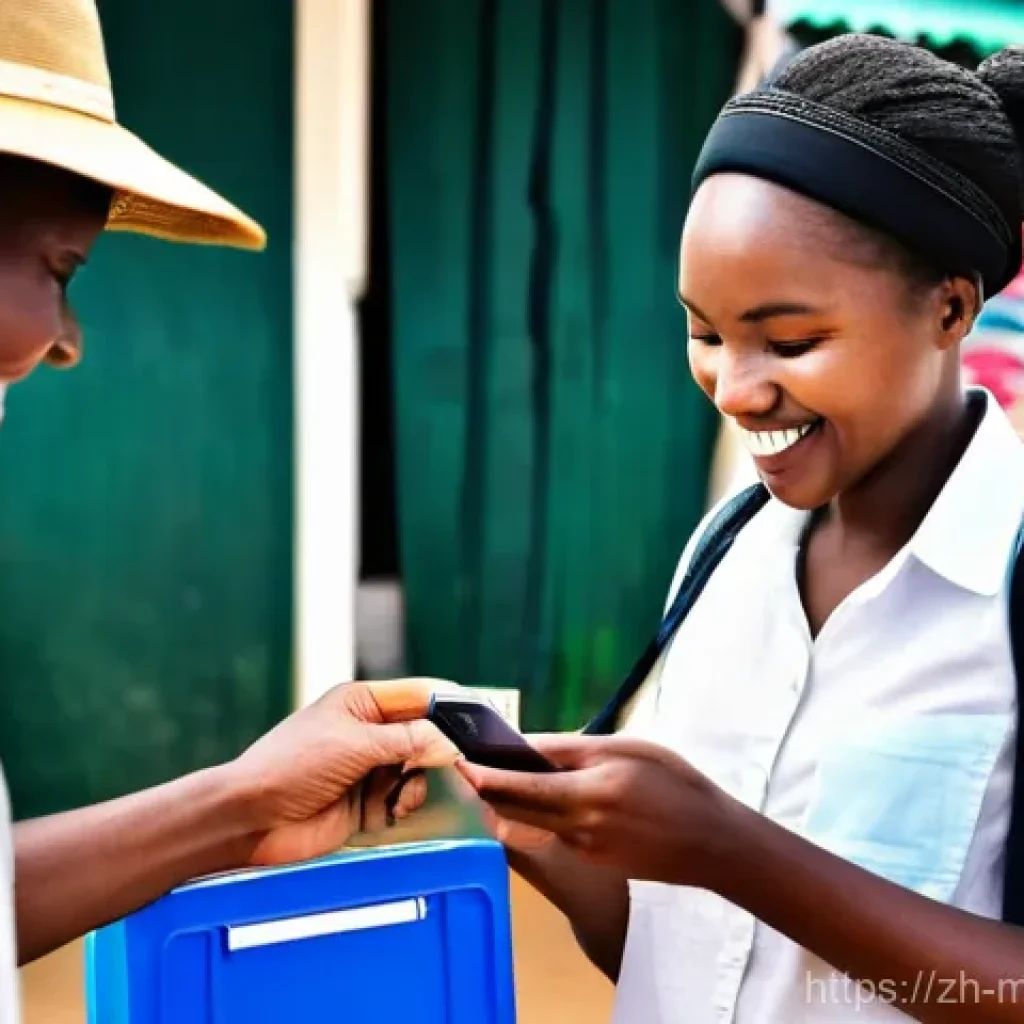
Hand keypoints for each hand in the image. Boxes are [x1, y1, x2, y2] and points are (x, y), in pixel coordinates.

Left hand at [227, 678, 459, 865]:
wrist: (251, 818)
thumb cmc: (293, 765)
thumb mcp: (354, 745)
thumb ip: (408, 741)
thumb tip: (452, 744)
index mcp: (363, 702)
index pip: (420, 694)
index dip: (452, 703)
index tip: (486, 715)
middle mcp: (370, 732)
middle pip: (425, 735)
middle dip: (441, 749)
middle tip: (461, 765)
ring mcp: (369, 769)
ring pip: (419, 770)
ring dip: (418, 782)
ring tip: (400, 794)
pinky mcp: (367, 804)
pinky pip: (403, 799)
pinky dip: (405, 805)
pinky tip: (391, 811)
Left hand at [457, 734, 733, 886]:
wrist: (711, 841)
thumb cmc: (673, 783)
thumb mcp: (624, 749)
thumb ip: (571, 749)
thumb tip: (526, 745)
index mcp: (584, 794)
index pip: (516, 788)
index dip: (483, 776)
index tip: (461, 761)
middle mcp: (576, 827)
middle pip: (513, 810)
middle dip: (490, 789)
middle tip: (476, 764)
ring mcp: (583, 848)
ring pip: (532, 821)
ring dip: (517, 799)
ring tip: (518, 772)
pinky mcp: (592, 859)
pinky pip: (555, 831)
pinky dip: (545, 811)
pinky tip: (561, 793)